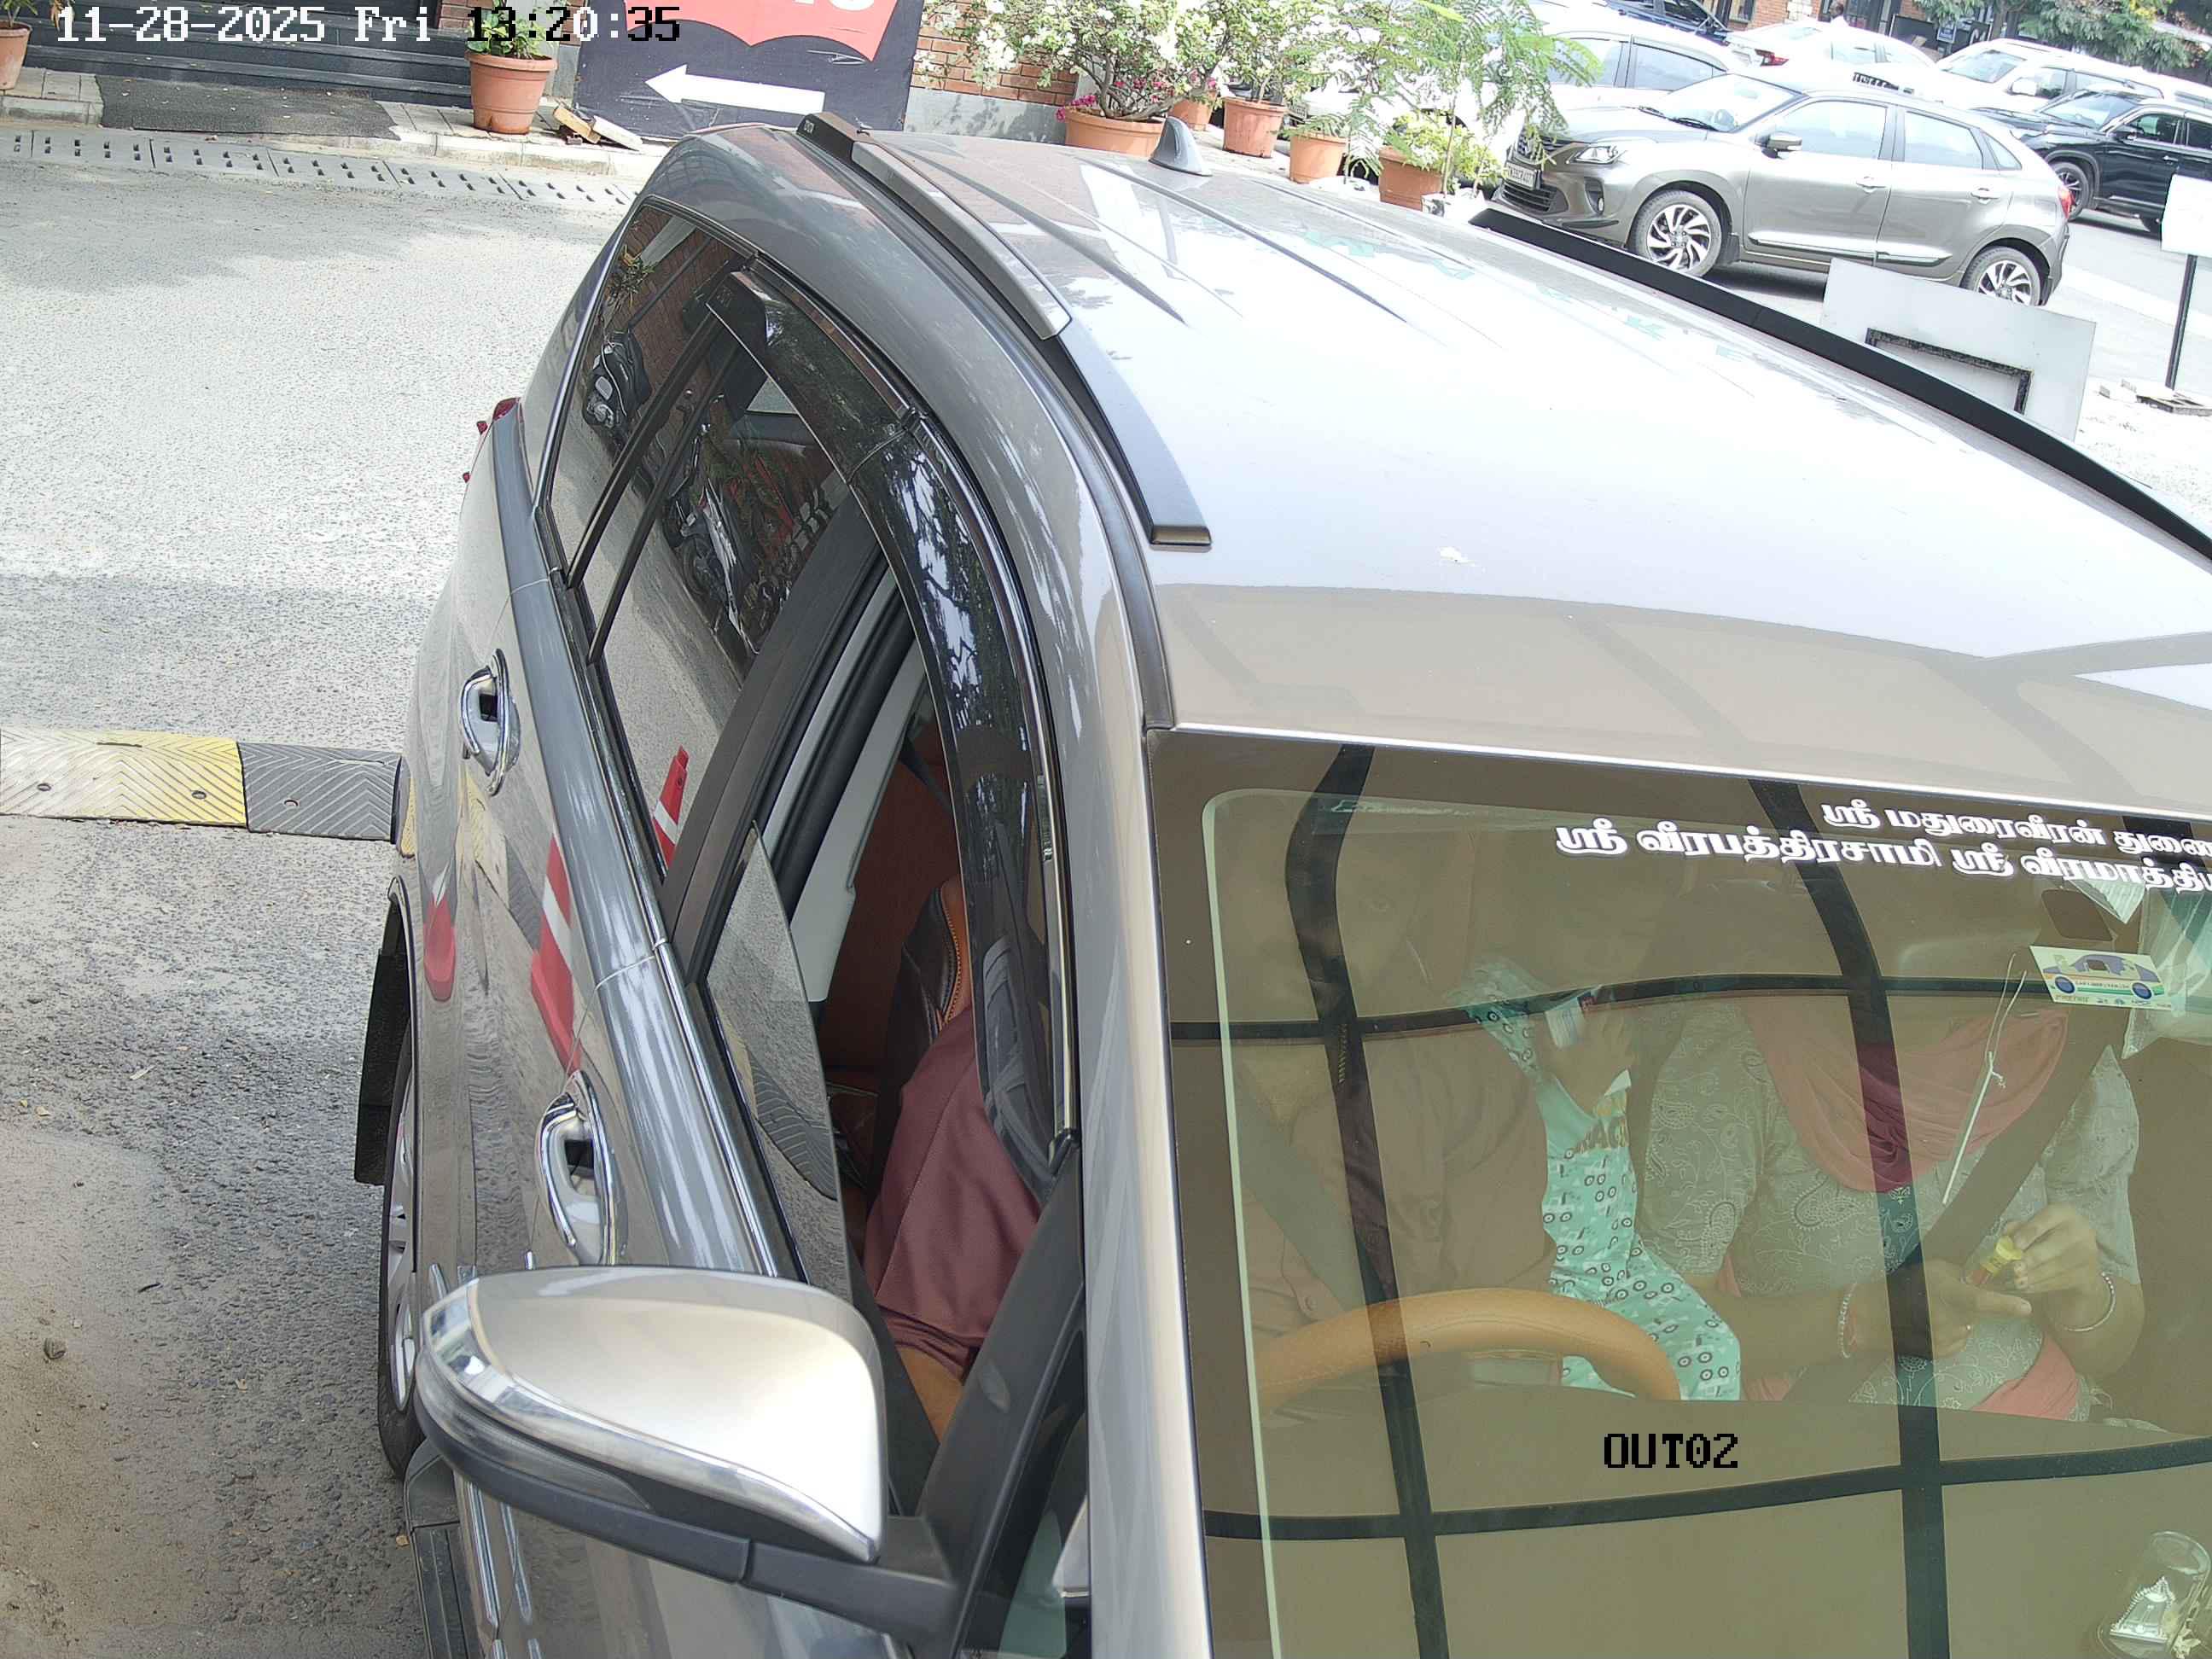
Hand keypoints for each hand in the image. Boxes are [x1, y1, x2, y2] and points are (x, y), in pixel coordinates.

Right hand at [1533, 1001, 1632, 1114]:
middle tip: (1609, 1012)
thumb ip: (1544, 1038)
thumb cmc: (1565, 1075)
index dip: (1603, 1006)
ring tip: (1617, 1026)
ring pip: (1626, 1036)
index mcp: (1593, 1038)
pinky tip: (1624, 1050)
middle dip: (1615, 1014)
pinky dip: (1629, 1051)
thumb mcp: (1551, 1055)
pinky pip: (1631, 1056)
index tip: (1602, 1001)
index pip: (1602, 1016)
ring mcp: (1616, 1056)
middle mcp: (1608, 1044)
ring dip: (1622, 1029)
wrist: (1578, 1097)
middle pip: (1618, 1022)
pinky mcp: (1619, 1067)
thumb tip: (1537, 1023)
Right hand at [1848, 1261, 2031, 1360]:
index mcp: (1947, 1295)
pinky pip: (1958, 1339)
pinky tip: (1931, 1324)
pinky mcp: (1943, 1352)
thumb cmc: (1902, 1286)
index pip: (1980, 1300)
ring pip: (1968, 1327)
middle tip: (1950, 1297)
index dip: (2005, 1304)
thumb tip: (1983, 1278)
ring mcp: (1947, 1339)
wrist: (1874, 1316)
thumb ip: (1959, 1274)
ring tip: (1933, 1311)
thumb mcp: (1931, 1270)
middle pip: (1978, 1313)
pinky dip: (1951, 1331)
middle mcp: (1950, 1320)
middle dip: (1973, 1305)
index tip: (2026, 1307)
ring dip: (1959, 1318)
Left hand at [2007, 1203, 2103, 1303]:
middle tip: (2013, 1268)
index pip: (2046, 1218)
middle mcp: (2080, 1230)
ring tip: (2015, 1281)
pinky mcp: (2087, 1274)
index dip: (2029, 1232)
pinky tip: (2026, 1287)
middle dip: (2031, 1259)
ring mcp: (2087, 1253)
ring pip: (2056, 1267)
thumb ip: (2020, 1228)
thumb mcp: (2037, 1227)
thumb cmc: (2050, 1237)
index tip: (2014, 1245)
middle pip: (2053, 1246)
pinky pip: (2060, 1281)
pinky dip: (2040, 1286)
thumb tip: (2005, 1236)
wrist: (2080, 1257)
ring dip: (2033, 1276)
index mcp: (2064, 1213)